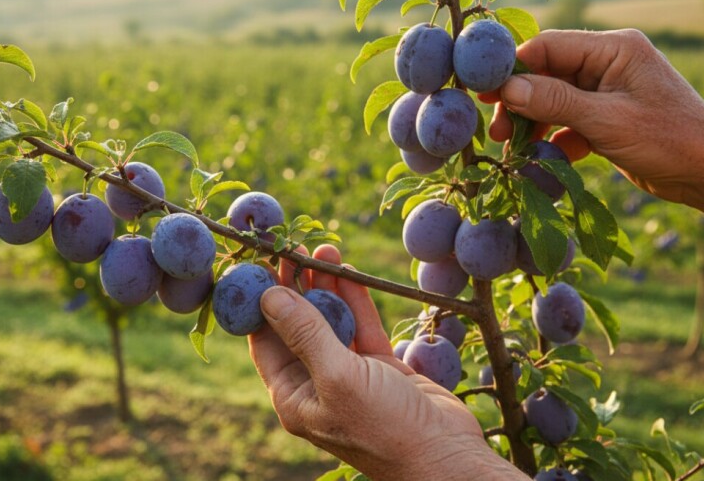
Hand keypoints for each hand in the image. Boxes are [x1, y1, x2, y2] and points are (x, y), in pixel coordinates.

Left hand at [248, 245, 523, 479]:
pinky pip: (361, 326)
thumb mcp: (338, 377)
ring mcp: (350, 375)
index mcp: (294, 397)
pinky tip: (346, 272)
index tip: (259, 266)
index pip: (266, 342)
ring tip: (322, 250)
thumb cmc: (384, 427)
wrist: (444, 455)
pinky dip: (354, 300)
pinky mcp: (381, 368)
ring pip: (331, 322)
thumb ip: (305, 334)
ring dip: (326, 287)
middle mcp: (317, 385)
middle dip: (295, 288)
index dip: (261, 304)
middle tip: (293, 249)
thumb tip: (269, 296)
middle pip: (298, 327)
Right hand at [481, 29, 703, 237]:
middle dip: (520, 101)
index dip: (514, 68)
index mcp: (613, 50)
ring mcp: (606, 91)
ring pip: (553, 101)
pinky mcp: (605, 118)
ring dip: (533, 123)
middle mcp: (607, 64)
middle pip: (546, 75)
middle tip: (499, 131)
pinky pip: (567, 122)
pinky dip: (554, 140)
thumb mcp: (607, 120)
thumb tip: (509, 89)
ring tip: (513, 148)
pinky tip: (546, 160)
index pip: (549, 47)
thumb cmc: (668, 140)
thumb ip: (556, 102)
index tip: (484, 92)